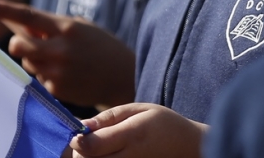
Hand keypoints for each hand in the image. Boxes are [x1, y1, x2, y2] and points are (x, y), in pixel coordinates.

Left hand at [0, 0, 134, 107]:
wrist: (123, 76)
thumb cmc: (99, 46)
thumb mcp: (79, 28)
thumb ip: (52, 26)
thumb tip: (21, 27)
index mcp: (66, 27)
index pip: (29, 16)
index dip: (4, 10)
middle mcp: (60, 49)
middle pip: (19, 45)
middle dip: (18, 43)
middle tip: (27, 43)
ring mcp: (58, 71)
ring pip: (27, 63)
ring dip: (35, 60)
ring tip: (59, 61)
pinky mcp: (58, 90)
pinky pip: (39, 79)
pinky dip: (47, 76)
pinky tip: (67, 76)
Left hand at [69, 104, 206, 157]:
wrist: (187, 147)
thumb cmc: (162, 124)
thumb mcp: (138, 109)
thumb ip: (108, 118)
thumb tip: (81, 126)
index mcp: (131, 135)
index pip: (91, 146)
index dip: (76, 140)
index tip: (77, 132)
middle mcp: (130, 157)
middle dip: (80, 152)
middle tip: (86, 141)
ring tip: (97, 148)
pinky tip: (106, 155)